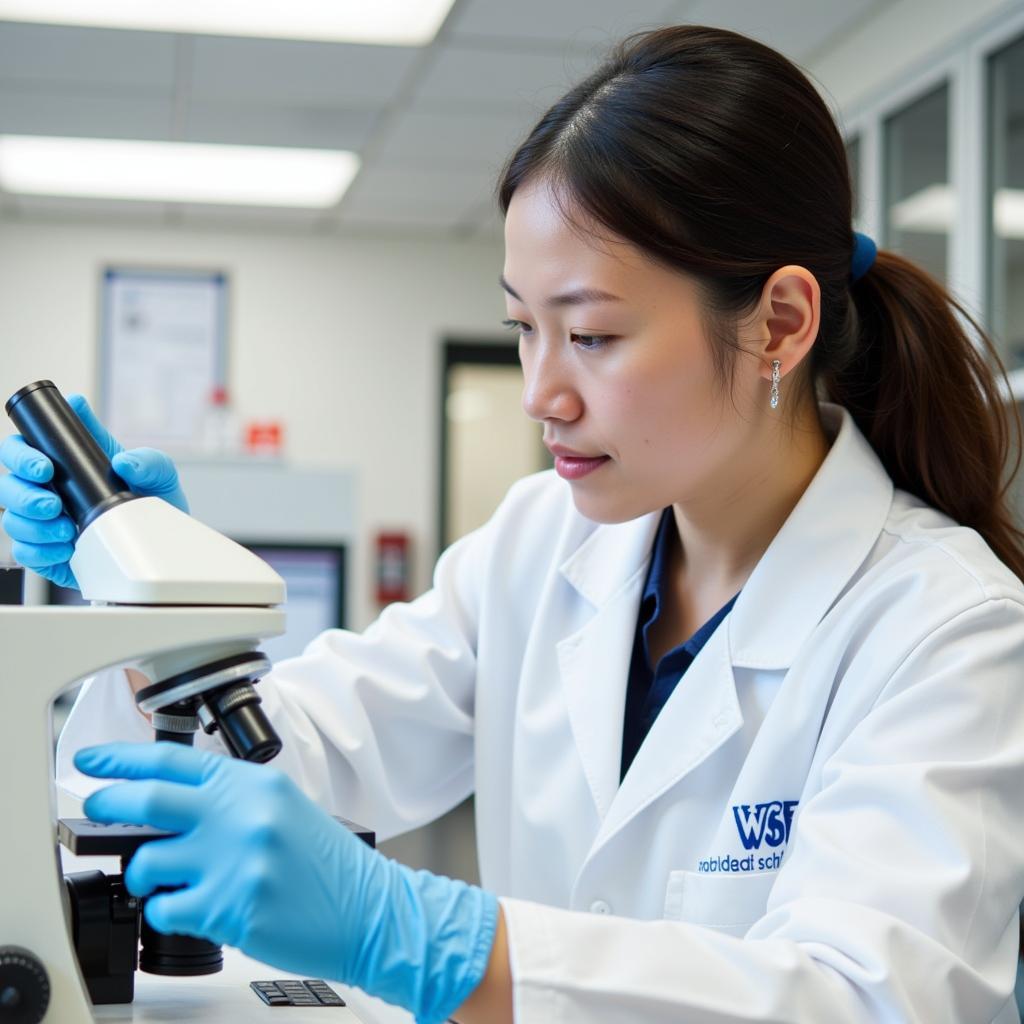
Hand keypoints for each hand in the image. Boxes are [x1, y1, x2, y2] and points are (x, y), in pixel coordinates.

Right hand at [0, 394, 187, 588]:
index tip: (45, 468)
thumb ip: (147, 460)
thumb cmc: (153, 502)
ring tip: (68, 530)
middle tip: (53, 505)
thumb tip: (125, 461)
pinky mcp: (46, 553)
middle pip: (8, 486)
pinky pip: (25, 553)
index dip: (21, 454)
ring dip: (35, 526)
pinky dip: (42, 552)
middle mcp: (47, 491)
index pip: (23, 448)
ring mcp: (44, 523)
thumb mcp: (159, 476)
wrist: (163, 545)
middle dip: (23, 495)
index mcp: (66, 464)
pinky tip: (67, 550)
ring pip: (12, 520)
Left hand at [75, 742, 497, 1023]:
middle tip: (94, 808)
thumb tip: (165, 803)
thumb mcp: (282, 809)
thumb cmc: (327, 865)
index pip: (175, 760)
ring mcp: (236, 861)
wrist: (369, 910)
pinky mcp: (231, 908)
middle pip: (150, 799)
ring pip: (148, 861)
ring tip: (155, 879)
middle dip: (108, 802)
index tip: (94, 760)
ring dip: (140, 873)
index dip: (124, 758)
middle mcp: (244, 816)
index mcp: (256, 784)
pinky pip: (166, 909)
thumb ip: (230, 800)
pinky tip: (187, 907)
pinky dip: (164, 910)